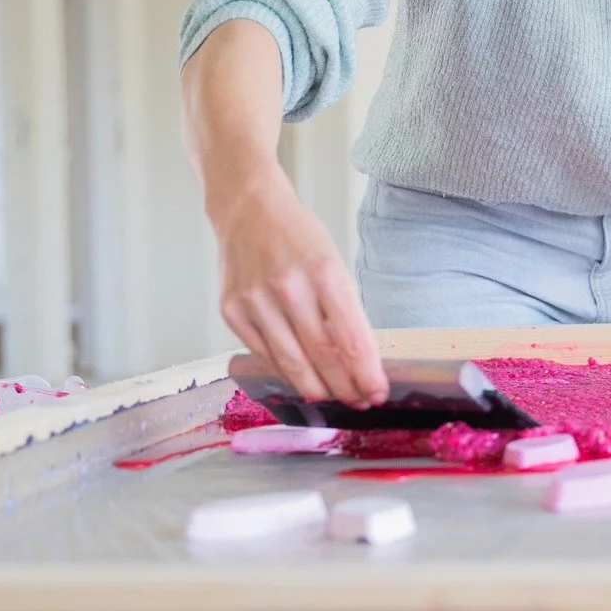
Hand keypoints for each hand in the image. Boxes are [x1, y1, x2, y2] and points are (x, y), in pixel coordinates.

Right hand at [213, 169, 387, 405]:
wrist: (248, 209)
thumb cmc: (298, 236)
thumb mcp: (334, 263)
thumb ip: (343, 309)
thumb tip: (359, 359)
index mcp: (324, 272)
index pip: (351, 337)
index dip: (367, 372)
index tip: (379, 391)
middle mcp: (288, 288)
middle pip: (323, 355)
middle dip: (346, 386)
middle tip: (361, 401)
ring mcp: (255, 301)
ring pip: (292, 363)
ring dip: (318, 388)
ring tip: (335, 398)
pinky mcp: (231, 311)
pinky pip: (265, 354)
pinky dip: (287, 372)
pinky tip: (303, 380)